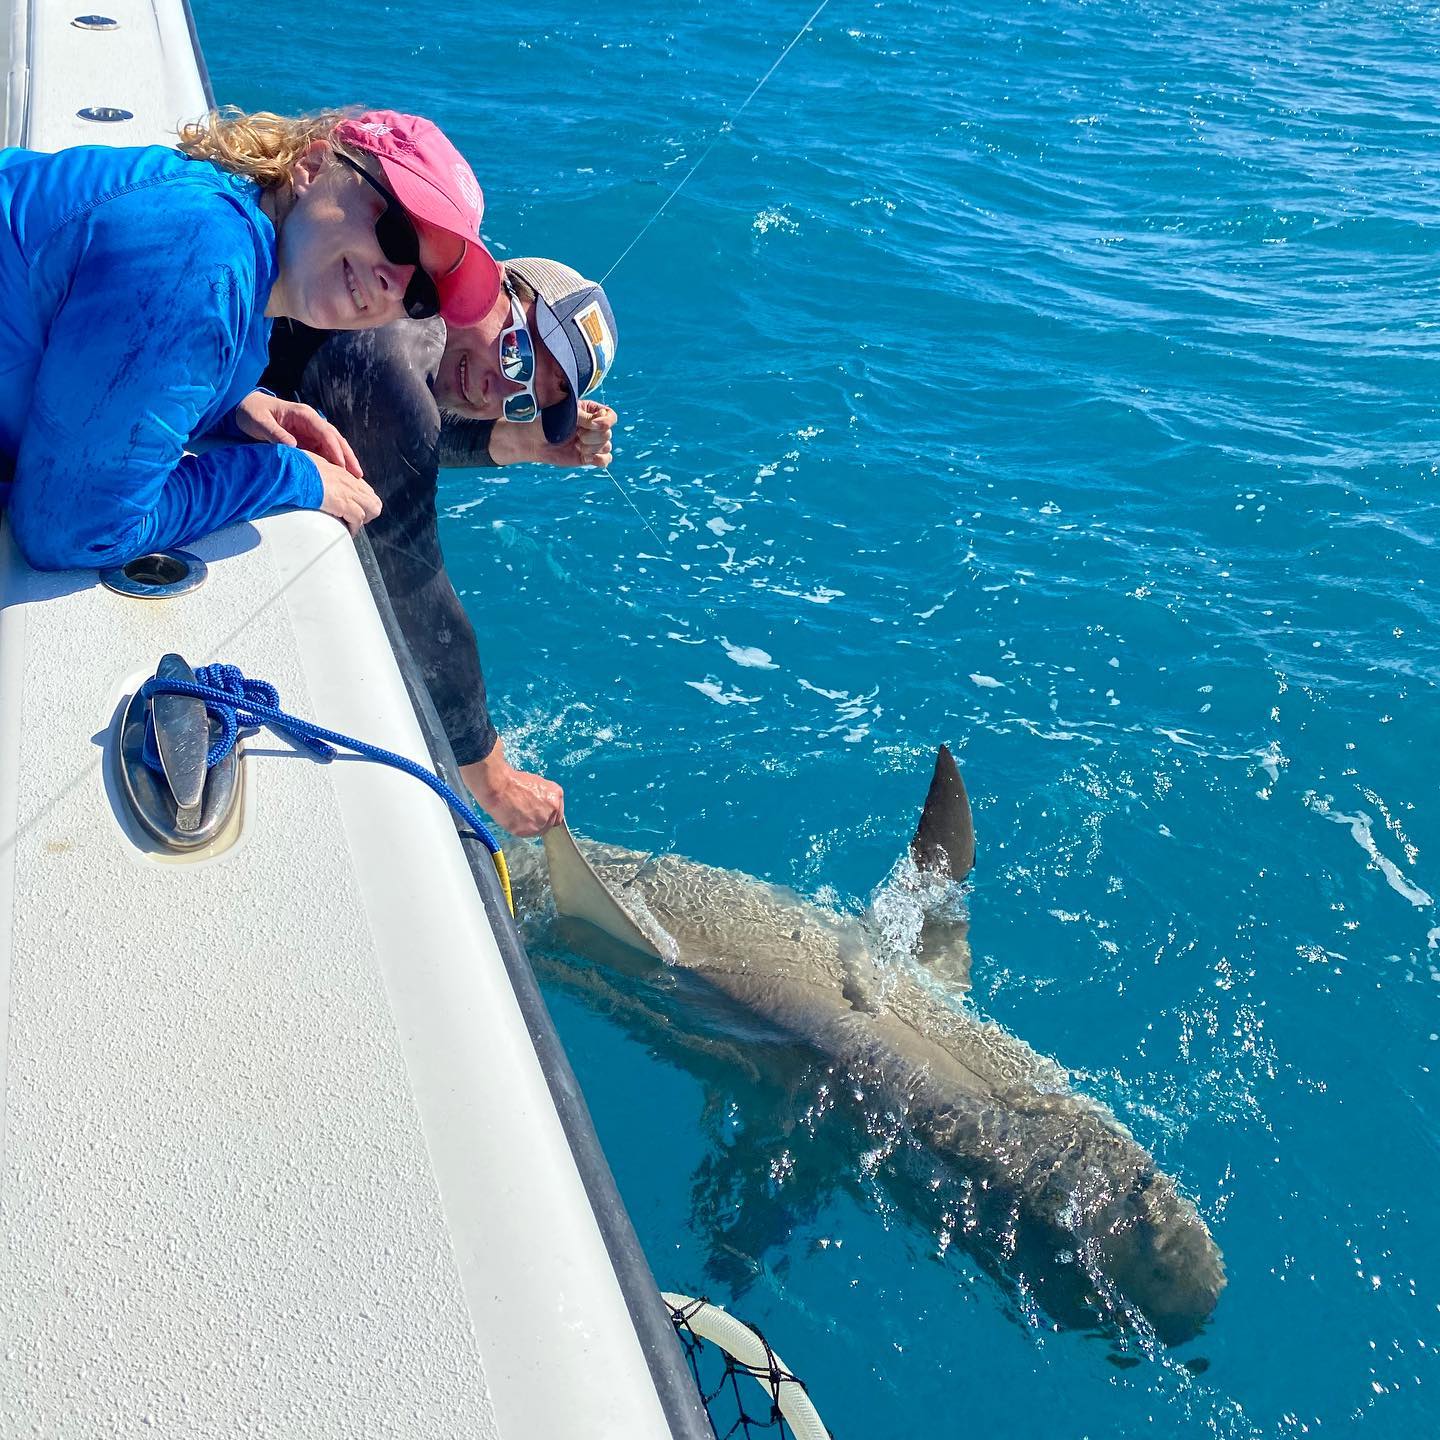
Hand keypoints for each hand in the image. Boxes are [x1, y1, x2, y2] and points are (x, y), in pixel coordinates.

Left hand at [235, 391, 363, 476]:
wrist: (244, 408)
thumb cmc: (251, 412)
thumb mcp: (260, 422)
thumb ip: (275, 434)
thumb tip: (293, 446)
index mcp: (304, 415)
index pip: (326, 433)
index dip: (336, 449)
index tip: (342, 466)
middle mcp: (312, 422)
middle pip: (336, 440)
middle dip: (348, 457)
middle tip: (358, 475)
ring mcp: (311, 432)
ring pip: (334, 446)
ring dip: (345, 461)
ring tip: (355, 479)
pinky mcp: (307, 440)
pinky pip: (324, 452)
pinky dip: (334, 463)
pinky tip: (339, 476)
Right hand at [302, 450, 381, 534]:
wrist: (291, 472)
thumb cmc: (295, 468)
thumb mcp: (310, 465)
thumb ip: (317, 471)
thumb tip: (313, 475)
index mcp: (341, 472)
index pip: (364, 489)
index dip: (361, 501)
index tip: (353, 509)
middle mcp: (349, 481)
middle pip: (374, 500)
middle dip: (367, 512)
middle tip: (354, 520)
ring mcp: (349, 492)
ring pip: (372, 509)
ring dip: (363, 520)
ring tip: (351, 526)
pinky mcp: (344, 504)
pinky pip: (358, 520)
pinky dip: (353, 528)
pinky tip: (346, 531)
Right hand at [461, 737, 563, 836]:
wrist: (499, 786)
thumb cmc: (514, 782)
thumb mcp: (538, 784)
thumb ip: (545, 798)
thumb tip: (543, 807)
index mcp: (556, 796)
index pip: (558, 815)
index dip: (548, 815)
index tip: (541, 815)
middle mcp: (552, 810)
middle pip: (549, 824)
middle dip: (539, 821)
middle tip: (526, 814)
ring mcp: (540, 822)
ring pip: (538, 831)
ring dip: (530, 826)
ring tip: (518, 815)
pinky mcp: (527, 831)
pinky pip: (526, 834)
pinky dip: (521, 829)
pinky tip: (513, 818)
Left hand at [488, 399, 616, 469]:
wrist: (535, 442)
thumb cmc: (548, 424)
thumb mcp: (566, 415)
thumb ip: (583, 417)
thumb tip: (598, 424)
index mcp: (591, 412)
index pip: (611, 416)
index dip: (605, 422)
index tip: (592, 424)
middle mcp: (595, 427)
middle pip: (608, 434)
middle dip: (592, 437)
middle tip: (576, 436)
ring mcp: (593, 442)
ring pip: (607, 447)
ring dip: (591, 448)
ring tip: (576, 445)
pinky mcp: (590, 456)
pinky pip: (605, 460)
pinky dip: (597, 460)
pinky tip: (584, 456)